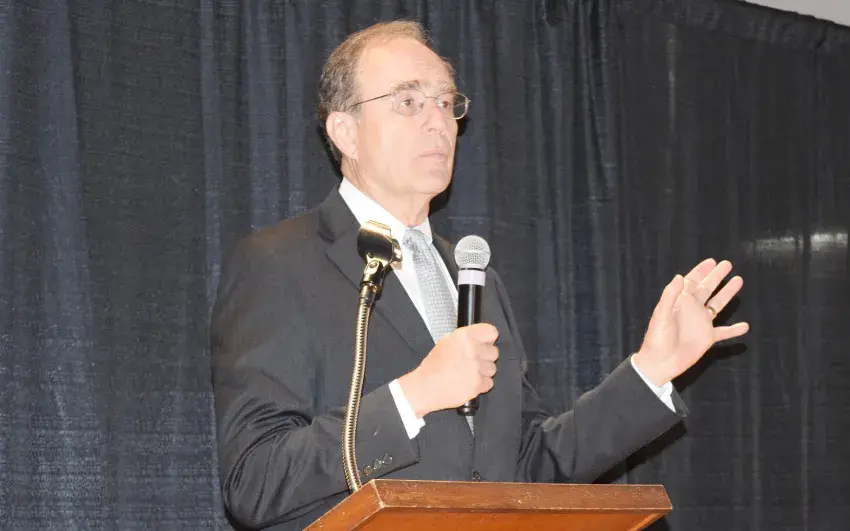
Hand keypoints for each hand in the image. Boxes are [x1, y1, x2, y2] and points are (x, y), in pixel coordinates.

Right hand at [397, 323, 498, 417]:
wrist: (425, 387)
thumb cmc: (433, 366)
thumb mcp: (446, 341)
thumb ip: (466, 338)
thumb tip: (480, 338)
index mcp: (464, 337)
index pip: (491, 332)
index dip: (488, 339)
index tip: (485, 343)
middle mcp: (472, 350)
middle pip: (494, 351)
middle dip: (485, 357)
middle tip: (472, 361)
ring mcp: (476, 368)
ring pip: (492, 368)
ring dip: (483, 371)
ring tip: (468, 373)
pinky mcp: (478, 385)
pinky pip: (489, 382)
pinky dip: (481, 384)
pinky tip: (468, 382)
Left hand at [633, 258, 749, 386]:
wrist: (660, 362)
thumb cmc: (657, 338)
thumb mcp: (661, 315)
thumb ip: (670, 296)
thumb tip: (679, 276)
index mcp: (680, 302)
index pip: (692, 282)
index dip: (701, 271)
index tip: (712, 261)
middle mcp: (692, 310)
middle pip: (707, 289)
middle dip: (716, 276)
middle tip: (727, 264)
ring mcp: (701, 323)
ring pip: (717, 305)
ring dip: (727, 293)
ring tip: (738, 280)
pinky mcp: (707, 338)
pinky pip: (724, 332)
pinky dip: (734, 330)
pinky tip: (745, 326)